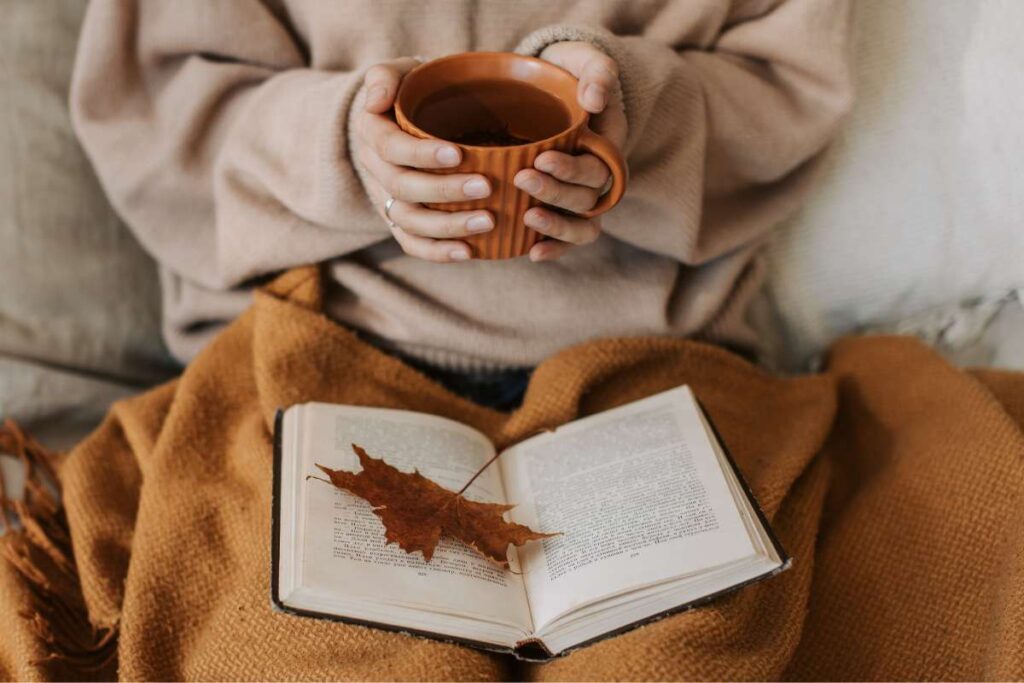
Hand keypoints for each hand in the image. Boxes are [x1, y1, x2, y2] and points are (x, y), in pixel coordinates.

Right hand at [354, 57, 494, 261]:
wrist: (408, 119)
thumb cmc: (414, 92)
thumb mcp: (400, 72)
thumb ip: (386, 77)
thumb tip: (376, 99)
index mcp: (372, 132)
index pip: (391, 147)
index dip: (421, 154)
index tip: (457, 153)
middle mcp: (376, 169)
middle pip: (402, 187)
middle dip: (444, 190)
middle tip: (485, 186)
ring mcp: (388, 199)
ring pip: (409, 221)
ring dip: (447, 226)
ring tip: (487, 221)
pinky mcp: (401, 221)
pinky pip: (413, 244)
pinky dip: (438, 253)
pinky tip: (469, 252)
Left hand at [518, 42, 627, 261]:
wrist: (550, 89)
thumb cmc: (567, 73)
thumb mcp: (584, 61)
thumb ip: (596, 72)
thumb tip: (596, 100)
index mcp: (608, 145)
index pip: (598, 166)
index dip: (572, 169)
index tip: (541, 158)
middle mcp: (598, 176)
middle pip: (587, 197)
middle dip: (555, 192)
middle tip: (522, 178)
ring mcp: (580, 196)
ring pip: (582, 225)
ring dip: (557, 226)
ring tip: (527, 218)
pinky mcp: (561, 209)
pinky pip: (567, 239)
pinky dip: (553, 248)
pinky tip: (532, 253)